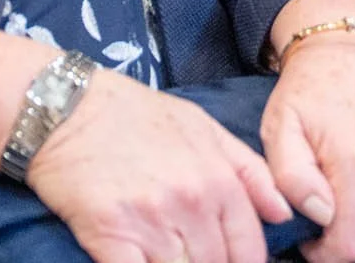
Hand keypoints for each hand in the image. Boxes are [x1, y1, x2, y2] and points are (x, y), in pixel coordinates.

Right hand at [26, 68, 292, 262]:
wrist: (69, 107)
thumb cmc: (137, 116)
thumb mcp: (204, 129)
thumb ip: (251, 172)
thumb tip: (284, 214)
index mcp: (219, 179)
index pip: (248, 250)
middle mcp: (193, 202)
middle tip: (192, 257)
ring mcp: (152, 221)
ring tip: (165, 256)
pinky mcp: (111, 236)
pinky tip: (140, 262)